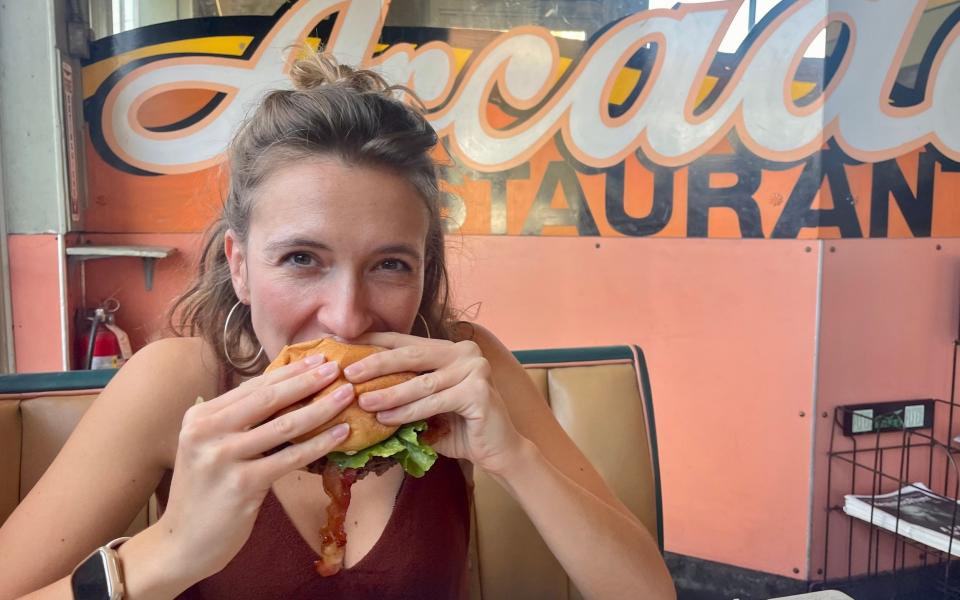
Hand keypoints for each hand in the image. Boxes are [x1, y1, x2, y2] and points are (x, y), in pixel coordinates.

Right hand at [158, 355, 353, 579]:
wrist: (182, 543)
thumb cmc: (205, 493)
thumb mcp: (210, 448)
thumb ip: (237, 421)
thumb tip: (284, 391)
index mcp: (200, 417)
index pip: (253, 388)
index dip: (288, 371)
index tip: (316, 359)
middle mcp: (207, 431)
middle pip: (269, 398)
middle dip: (307, 380)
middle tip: (337, 368)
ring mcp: (223, 457)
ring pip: (285, 425)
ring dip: (321, 408)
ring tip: (346, 395)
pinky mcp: (243, 484)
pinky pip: (291, 458)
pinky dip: (320, 443)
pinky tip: (341, 433)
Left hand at [343, 332, 525, 473]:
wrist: (499, 451)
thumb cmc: (459, 429)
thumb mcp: (427, 405)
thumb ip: (404, 394)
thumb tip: (357, 389)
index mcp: (450, 349)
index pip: (406, 342)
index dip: (374, 343)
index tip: (344, 346)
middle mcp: (465, 352)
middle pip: (411, 355)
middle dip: (376, 363)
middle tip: (348, 372)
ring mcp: (475, 368)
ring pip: (421, 381)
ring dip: (388, 393)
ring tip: (362, 401)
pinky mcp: (478, 391)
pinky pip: (434, 402)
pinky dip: (408, 411)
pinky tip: (386, 419)